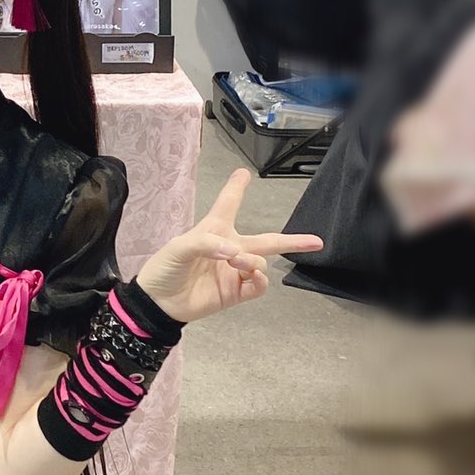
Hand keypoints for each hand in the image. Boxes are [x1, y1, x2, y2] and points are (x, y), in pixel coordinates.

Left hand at [135, 169, 322, 324]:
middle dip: (293, 241)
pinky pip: (258, 285)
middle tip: (316, 241)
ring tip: (236, 262)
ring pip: (261, 262)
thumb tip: (235, 252)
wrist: (158, 301)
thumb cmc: (165, 267)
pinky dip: (259, 279)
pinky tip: (250, 275)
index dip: (237, 188)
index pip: (229, 204)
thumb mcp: (179, 247)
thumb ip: (207, 244)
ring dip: (254, 261)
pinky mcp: (235, 293)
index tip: (244, 173)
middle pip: (267, 241)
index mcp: (214, 230)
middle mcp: (229, 249)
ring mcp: (234, 272)